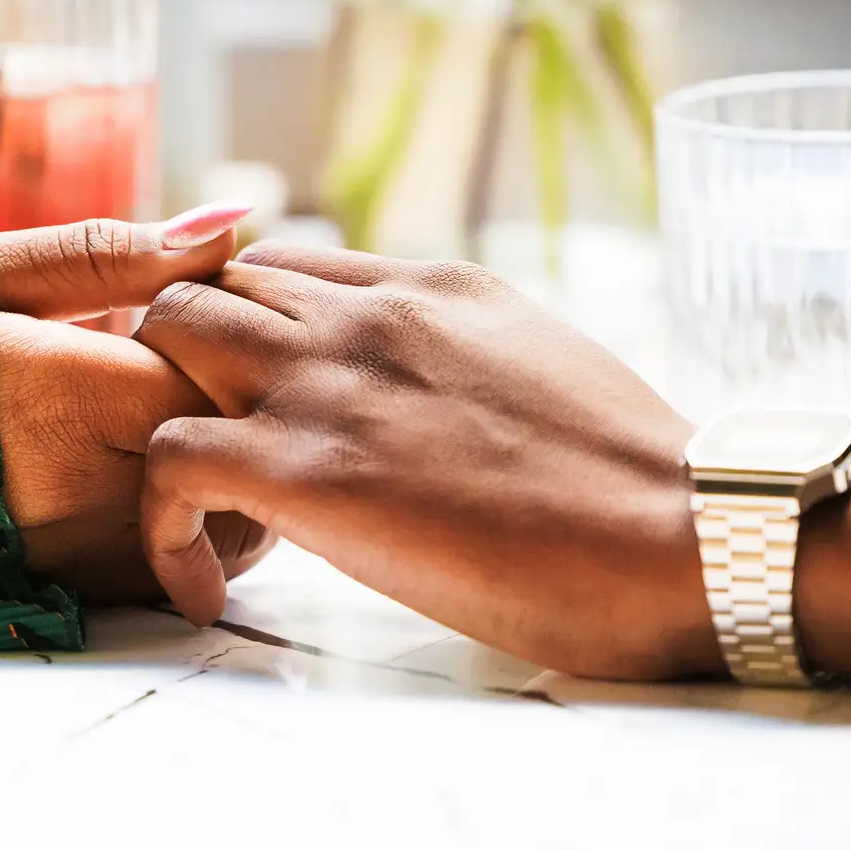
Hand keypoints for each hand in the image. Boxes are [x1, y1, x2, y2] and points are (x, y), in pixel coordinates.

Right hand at [0, 208, 275, 602]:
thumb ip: (106, 256)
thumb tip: (225, 230)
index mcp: (57, 390)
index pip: (209, 383)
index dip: (225, 355)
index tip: (203, 329)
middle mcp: (65, 488)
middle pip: (219, 470)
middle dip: (234, 428)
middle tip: (213, 385)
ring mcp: (50, 555)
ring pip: (196, 540)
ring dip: (215, 496)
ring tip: (184, 440)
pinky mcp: (34, 595)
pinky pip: (142, 581)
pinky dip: (167, 542)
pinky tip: (138, 493)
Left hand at [133, 245, 719, 681]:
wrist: (689, 535)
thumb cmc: (639, 487)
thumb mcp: (539, 369)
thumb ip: (462, 361)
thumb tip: (437, 399)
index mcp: (431, 286)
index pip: (282, 264)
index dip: (244, 328)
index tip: (246, 399)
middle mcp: (368, 314)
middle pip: (206, 282)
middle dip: (184, 362)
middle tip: (208, 452)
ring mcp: (330, 383)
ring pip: (166, 338)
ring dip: (161, 415)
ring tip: (201, 509)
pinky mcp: (308, 470)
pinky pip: (168, 463)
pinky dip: (163, 526)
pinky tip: (202, 585)